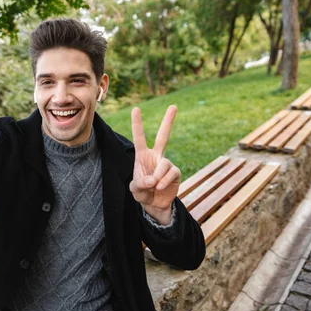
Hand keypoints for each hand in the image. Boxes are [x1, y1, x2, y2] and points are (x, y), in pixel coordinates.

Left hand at [129, 106, 180, 224]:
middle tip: (173, 106)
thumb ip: (140, 184)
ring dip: (158, 176)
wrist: (155, 204)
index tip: (136, 109)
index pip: (139, 137)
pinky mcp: (175, 172)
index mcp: (142, 156)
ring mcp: (166, 163)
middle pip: (164, 136)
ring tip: (154, 186)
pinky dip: (164, 181)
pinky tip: (160, 187)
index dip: (137, 124)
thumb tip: (153, 179)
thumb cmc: (142, 193)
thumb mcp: (135, 190)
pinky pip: (171, 173)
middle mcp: (155, 156)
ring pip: (164, 163)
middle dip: (168, 121)